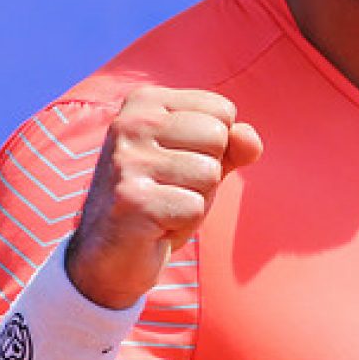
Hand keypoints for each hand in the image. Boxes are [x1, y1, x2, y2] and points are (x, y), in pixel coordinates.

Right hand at [65, 86, 262, 308]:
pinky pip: (195, 207)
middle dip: (207, 172)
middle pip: (218, 136)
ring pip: (209, 173)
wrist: (109, 257)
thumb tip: (249, 139)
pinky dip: (183, 224)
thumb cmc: (162, 198)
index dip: (215, 146)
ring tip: (163, 207)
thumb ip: (233, 144)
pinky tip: (155, 227)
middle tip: (172, 189)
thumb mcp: (202, 161)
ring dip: (196, 200)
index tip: (179, 163)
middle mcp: (130, 123)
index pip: (222, 110)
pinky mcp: (131, 200)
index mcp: (145, 102)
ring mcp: (127, 161)